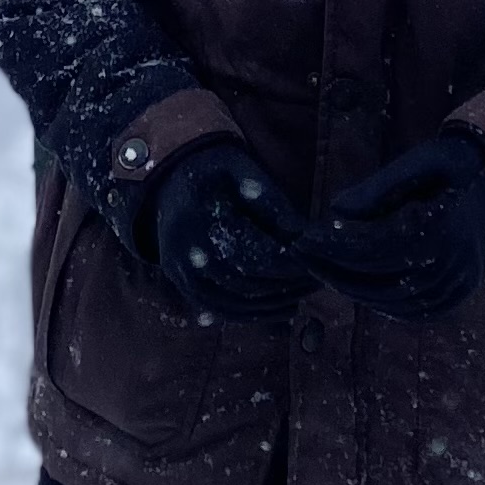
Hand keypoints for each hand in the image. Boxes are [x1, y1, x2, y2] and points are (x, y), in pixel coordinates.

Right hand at [150, 143, 315, 319]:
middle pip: (244, 282)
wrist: (169, 177)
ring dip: (272, 305)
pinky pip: (218, 308)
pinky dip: (251, 314)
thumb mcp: (242, 171)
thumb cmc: (214, 170)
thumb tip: (302, 237)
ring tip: (302, 297)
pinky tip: (279, 310)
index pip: (253, 253)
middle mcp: (186, 247)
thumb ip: (270, 201)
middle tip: (315, 283)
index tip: (314, 265)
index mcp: (202, 214)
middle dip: (284, 286)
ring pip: (233, 302)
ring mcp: (179, 268)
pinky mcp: (180, 280)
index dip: (287, 265)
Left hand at [299, 132, 484, 318]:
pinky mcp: (459, 296)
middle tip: (303, 255)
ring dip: (353, 289)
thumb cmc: (455, 167)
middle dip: (335, 270)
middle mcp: (453, 264)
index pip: (376, 246)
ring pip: (395, 301)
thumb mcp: (419, 161)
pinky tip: (356, 286)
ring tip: (321, 269)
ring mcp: (459, 286)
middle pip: (381, 278)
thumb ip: (378, 187)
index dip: (336, 246)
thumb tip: (335, 211)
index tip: (305, 239)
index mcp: (442, 227)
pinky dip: (381, 303)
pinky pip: (415, 311)